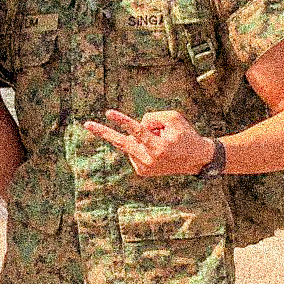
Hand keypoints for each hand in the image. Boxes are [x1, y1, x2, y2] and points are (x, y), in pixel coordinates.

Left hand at [84, 109, 216, 176]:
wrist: (197, 159)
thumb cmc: (185, 135)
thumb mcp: (173, 118)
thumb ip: (151, 117)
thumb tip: (133, 126)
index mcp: (159, 147)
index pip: (137, 130)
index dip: (122, 120)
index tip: (108, 112)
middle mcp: (149, 159)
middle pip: (122, 142)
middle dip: (103, 132)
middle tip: (86, 124)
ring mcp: (143, 167)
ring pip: (131, 141)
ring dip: (142, 137)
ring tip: (162, 142)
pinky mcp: (141, 171)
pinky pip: (133, 150)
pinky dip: (141, 145)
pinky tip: (156, 150)